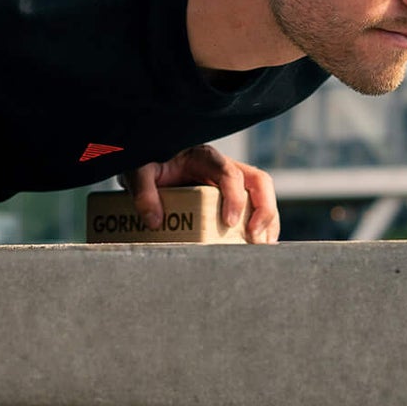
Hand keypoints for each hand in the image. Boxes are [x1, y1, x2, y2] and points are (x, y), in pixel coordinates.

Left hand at [125, 144, 278, 242]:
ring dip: (268, 221)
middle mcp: (224, 167)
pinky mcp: (232, 197)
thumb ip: (143, 192)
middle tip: (253, 237)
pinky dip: (263, 226)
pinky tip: (257, 246)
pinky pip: (256, 208)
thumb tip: (155, 221)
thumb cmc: (147, 163)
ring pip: (263, 196)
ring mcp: (232, 182)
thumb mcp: (138, 171)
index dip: (235, 198)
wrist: (148, 163)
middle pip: (259, 181)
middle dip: (263, 209)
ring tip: (260, 247)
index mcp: (204, 157)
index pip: (230, 173)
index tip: (229, 223)